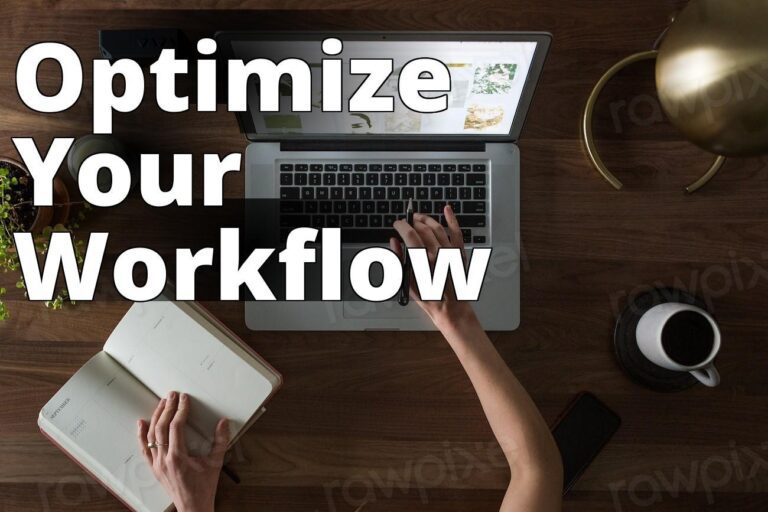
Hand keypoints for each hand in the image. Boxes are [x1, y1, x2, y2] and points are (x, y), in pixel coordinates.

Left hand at [137, 391, 229, 511]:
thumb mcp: (216, 463)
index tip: (185, 399)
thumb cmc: (204, 487)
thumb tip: (223, 422)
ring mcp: (157, 464)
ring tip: (161, 403)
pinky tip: (141, 423)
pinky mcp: (154, 468)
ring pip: (151, 436)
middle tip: (172, 395)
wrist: (193, 507)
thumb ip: (220, 441)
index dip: (181, 410)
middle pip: (161, 428)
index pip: (176, 427)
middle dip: (167, 409)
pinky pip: (144, 449)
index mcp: (178, 457)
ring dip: (156, 417)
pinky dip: (141, 435)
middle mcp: (164, 460)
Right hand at [390, 204, 479, 331]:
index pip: (409, 234)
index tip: (397, 224)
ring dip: (426, 219)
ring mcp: (450, 252)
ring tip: (419, 217)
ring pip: (437, 227)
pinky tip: (447, 210)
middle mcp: (438, 254)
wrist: (451, 308)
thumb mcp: (407, 281)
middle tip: (406, 222)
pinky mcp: (459, 253)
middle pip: (422, 229)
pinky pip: (457, 232)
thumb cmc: (429, 298)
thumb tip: (394, 242)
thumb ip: (398, 259)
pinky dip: (452, 219)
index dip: (401, 225)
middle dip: (412, 222)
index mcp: (423, 261)